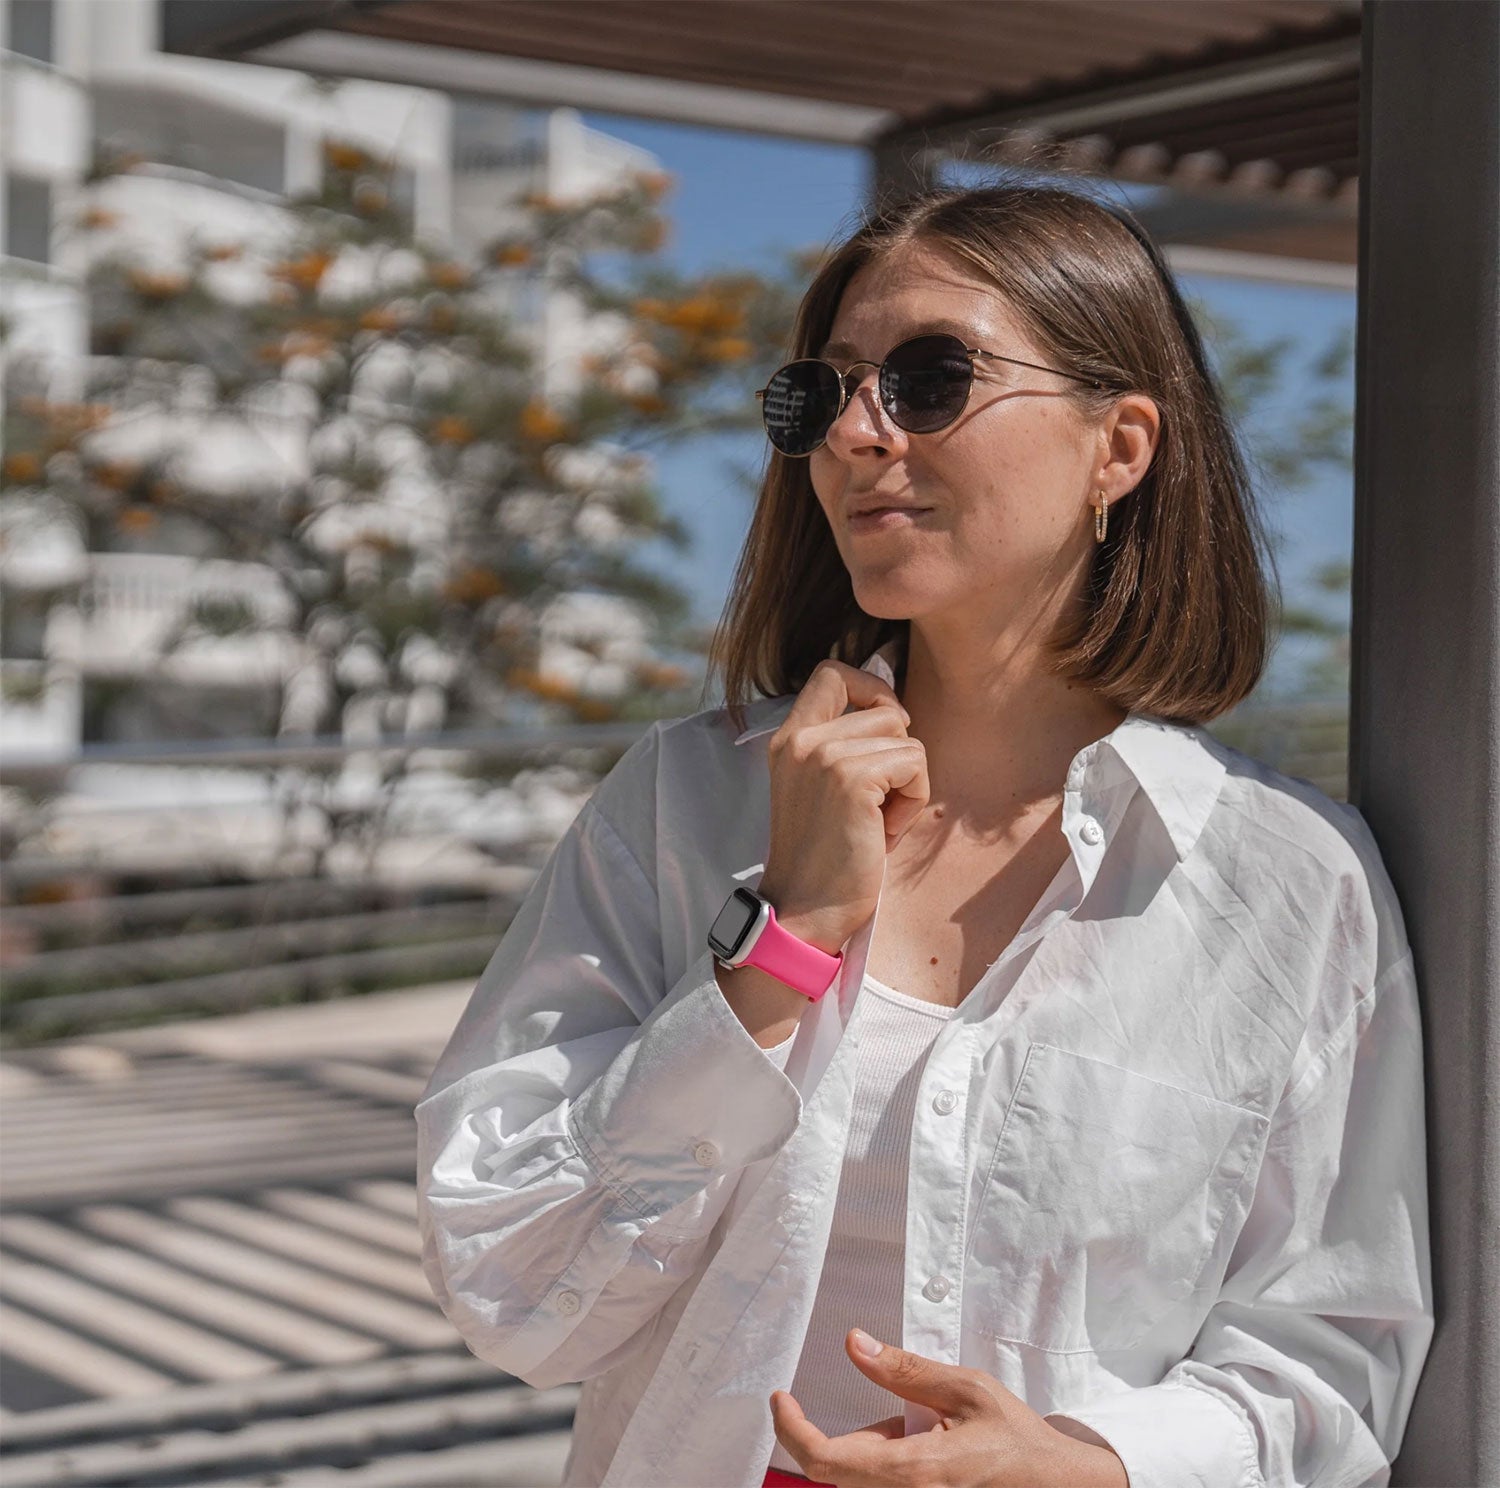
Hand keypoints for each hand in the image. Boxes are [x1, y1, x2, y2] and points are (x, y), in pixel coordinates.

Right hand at [760, 659, 929, 954]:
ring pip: (906, 736)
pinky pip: (914, 763)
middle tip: (876, 801)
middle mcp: (802, 739)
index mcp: (789, 738)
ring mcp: (824, 755)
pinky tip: (884, 831)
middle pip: (885, 707)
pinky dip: (912, 800)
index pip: (832, 672)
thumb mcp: (824, 788)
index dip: (871, 690)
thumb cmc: (826, 859)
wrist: (805, 911)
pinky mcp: (852, 778)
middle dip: (897, 752)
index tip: (882, 734)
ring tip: (876, 821)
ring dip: (906, 782)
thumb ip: (845, 746)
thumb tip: (897, 710)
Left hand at [769, 1328, 1128, 1487]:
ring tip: (925, 1426)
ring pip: (857, 1475)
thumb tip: (854, 1344)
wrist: (1054, 1485)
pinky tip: (925, 1441)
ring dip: (866, 1447)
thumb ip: (905, 1370)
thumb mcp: (965, 1388)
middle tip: (870, 1404)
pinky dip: (882, 1457)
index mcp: (913, 1471)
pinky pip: (878, 1481)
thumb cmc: (1016, 1437)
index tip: (781, 1397)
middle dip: (830, 1432)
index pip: (824, 1460)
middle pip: (836, 1469)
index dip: (791, 1430)